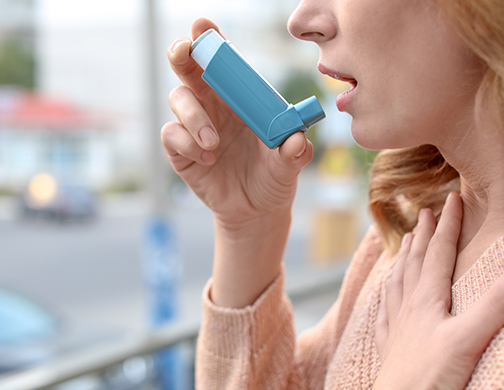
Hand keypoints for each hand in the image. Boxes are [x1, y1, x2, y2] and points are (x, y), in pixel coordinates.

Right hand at [161, 18, 312, 228]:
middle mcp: (214, 105)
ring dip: (195, 116)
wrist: (256, 210)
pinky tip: (208, 159)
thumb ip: (294, 151)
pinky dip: (187, 142)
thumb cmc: (274, 177)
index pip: (224, 64)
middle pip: (188, 69)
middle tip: (184, 51)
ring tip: (215, 143)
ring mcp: (194, 126)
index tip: (204, 27)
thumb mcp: (289, 165)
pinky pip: (171, 134)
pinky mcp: (180, 150)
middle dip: (182, 54)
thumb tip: (296, 140)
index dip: (211, 42)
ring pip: (178, 99)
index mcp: (240, 99)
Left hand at [372, 193, 503, 389]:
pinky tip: (384, 294)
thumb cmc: (430, 377)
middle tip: (423, 211)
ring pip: (398, 282)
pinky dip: (386, 294)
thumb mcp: (470, 337)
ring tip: (402, 243)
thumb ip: (498, 302)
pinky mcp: (390, 346)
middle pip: (415, 261)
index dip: (447, 224)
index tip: (451, 198)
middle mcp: (409, 307)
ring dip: (402, 258)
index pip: (440, 252)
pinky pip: (384, 310)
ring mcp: (396, 326)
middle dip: (422, 235)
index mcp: (428, 299)